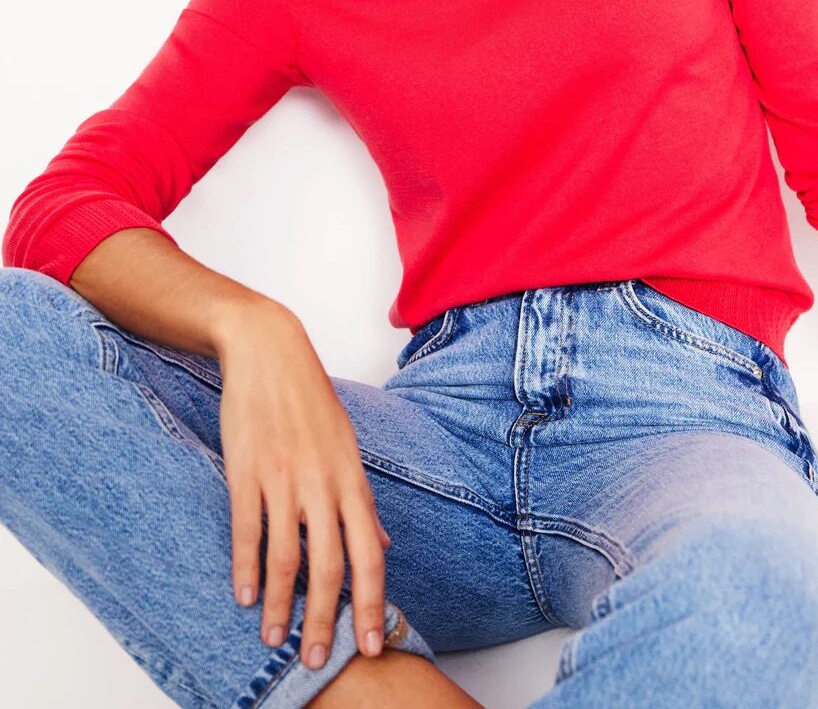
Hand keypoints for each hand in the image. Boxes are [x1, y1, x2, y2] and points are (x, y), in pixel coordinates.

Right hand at [215, 303, 390, 669]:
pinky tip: (242, 596)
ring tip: (274, 638)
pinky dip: (244, 568)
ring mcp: (283, 478)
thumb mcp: (346, 447)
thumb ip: (361, 501)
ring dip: (280, 605)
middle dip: (327, 619)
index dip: (372, 603)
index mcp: (351, 479)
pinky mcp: (247, 470)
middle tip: (319, 658)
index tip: (372, 644)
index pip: (370, 554)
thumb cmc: (309, 400)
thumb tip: (382, 546)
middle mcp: (322, 483)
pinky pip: (247, 529)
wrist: (269, 351)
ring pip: (285, 556)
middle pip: (330, 565)